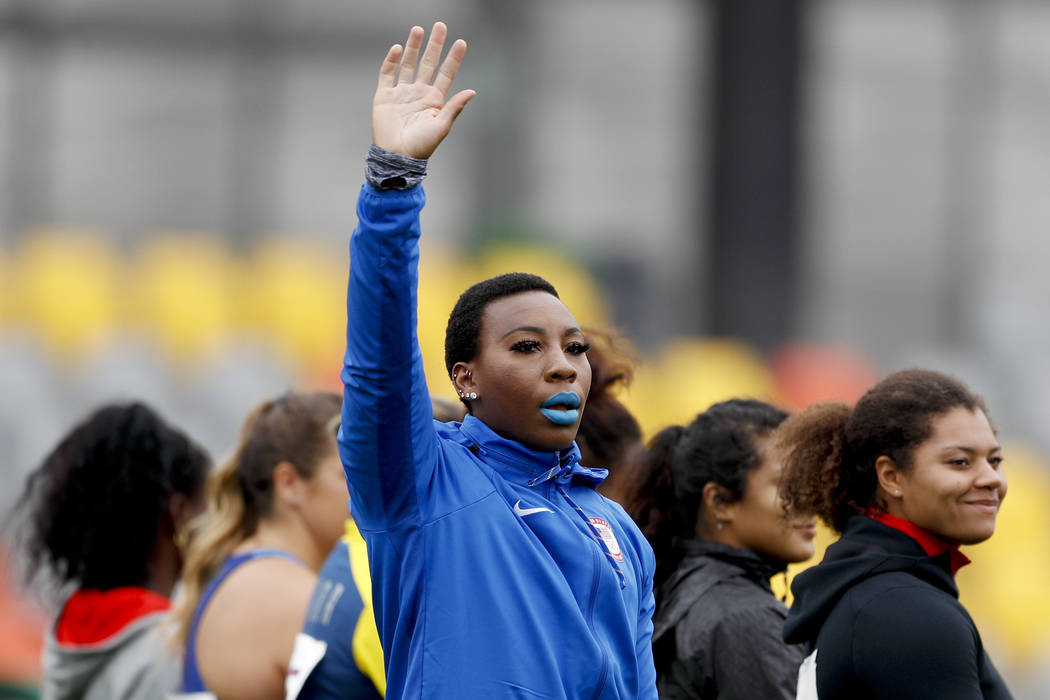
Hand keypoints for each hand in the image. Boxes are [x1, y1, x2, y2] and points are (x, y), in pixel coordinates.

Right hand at [372, 22, 475, 159]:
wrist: (396, 157)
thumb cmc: (421, 146)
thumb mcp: (441, 127)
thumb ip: (454, 108)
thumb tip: (472, 91)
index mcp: (434, 100)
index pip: (446, 74)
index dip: (453, 58)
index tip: (461, 42)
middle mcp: (418, 93)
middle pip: (428, 63)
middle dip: (434, 45)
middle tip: (440, 26)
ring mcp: (401, 93)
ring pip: (408, 64)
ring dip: (413, 47)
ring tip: (418, 29)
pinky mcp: (384, 96)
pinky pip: (387, 74)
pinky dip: (392, 60)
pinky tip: (398, 48)